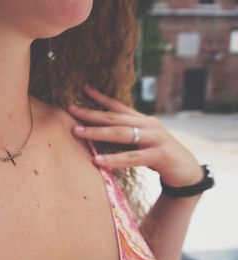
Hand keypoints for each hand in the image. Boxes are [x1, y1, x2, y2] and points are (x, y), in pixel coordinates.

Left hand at [67, 85, 203, 187]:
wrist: (188, 170)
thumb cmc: (160, 154)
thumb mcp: (144, 140)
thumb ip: (128, 134)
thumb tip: (104, 131)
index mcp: (143, 120)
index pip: (119, 106)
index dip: (101, 98)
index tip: (84, 89)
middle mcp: (148, 125)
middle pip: (115, 117)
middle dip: (91, 113)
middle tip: (71, 109)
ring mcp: (155, 138)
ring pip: (121, 134)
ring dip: (97, 132)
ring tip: (77, 132)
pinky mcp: (160, 155)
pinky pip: (133, 157)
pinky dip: (114, 159)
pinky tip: (97, 160)